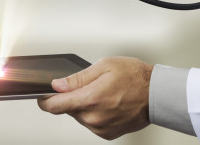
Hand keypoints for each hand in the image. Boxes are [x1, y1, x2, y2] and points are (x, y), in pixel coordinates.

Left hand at [37, 56, 152, 139]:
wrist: (157, 94)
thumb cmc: (135, 77)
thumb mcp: (104, 66)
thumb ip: (78, 78)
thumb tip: (58, 85)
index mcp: (89, 99)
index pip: (54, 106)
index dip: (45, 100)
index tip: (42, 96)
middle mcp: (93, 117)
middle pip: (68, 110)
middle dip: (73, 98)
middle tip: (90, 86)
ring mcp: (100, 128)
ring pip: (80, 117)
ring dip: (85, 106)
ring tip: (103, 93)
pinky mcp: (107, 134)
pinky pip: (92, 123)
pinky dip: (95, 114)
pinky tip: (108, 104)